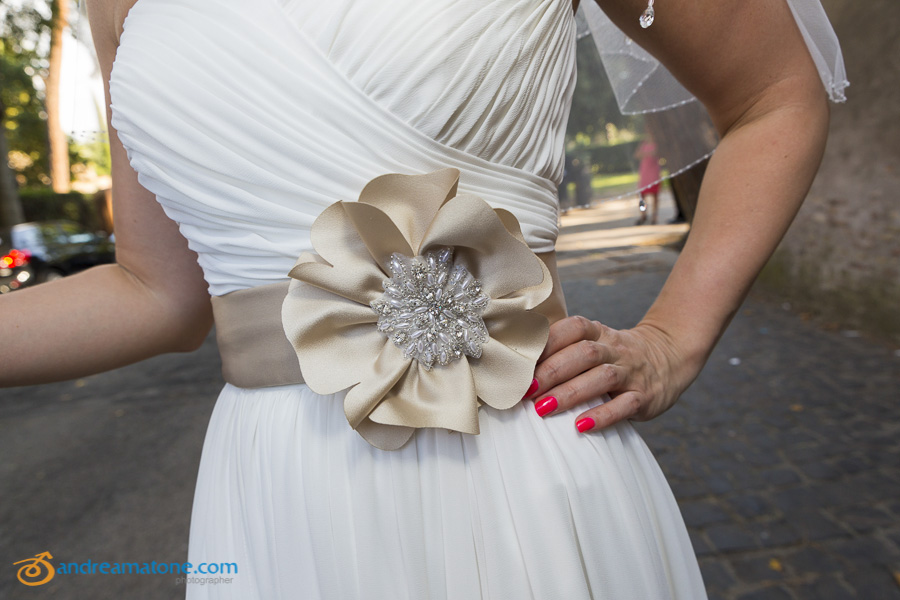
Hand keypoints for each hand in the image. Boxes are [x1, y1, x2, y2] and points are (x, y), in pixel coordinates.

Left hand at [523, 316, 701, 432]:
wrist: (669, 357)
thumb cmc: (615, 356)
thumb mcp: (596, 343)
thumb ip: (566, 350)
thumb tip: (518, 369)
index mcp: (599, 332)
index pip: (574, 328)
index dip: (548, 342)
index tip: (522, 361)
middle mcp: (616, 348)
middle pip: (584, 353)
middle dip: (552, 371)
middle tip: (525, 390)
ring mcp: (632, 372)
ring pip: (602, 377)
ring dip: (570, 393)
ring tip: (542, 409)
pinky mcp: (645, 396)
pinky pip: (625, 405)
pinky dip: (602, 416)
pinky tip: (581, 426)